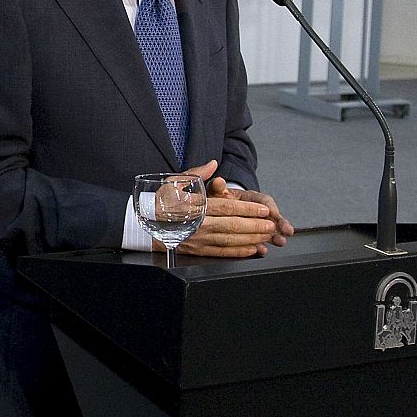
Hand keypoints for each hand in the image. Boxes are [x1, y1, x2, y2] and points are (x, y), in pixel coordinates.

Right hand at [171, 161, 285, 257]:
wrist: (144, 223)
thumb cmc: (161, 201)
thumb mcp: (175, 182)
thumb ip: (196, 174)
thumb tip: (213, 164)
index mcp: (195, 206)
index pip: (227, 207)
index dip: (248, 209)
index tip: (263, 209)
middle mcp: (198, 224)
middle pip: (233, 225)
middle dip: (255, 225)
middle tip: (271, 224)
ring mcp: (198, 238)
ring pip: (230, 240)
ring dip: (251, 239)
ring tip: (266, 236)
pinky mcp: (198, 250)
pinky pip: (223, 252)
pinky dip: (240, 251)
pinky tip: (252, 249)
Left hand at [208, 174, 292, 244]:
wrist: (217, 206)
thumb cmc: (219, 199)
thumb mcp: (218, 192)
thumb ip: (218, 187)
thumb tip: (218, 181)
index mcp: (250, 198)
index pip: (263, 200)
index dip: (269, 207)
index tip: (273, 213)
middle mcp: (256, 210)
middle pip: (271, 216)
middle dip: (280, 223)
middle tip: (286, 230)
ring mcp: (256, 223)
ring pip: (269, 229)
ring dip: (276, 236)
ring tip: (281, 241)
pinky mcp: (252, 235)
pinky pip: (259, 241)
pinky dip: (260, 246)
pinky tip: (262, 250)